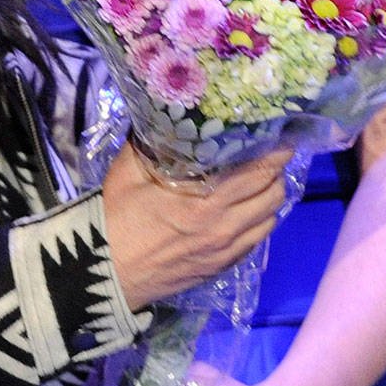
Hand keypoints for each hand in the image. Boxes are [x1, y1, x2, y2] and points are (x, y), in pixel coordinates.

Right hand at [102, 144, 288, 310]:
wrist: (104, 272)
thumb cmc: (115, 217)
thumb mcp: (130, 170)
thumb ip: (154, 142)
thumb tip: (168, 114)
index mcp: (204, 201)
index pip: (258, 172)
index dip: (276, 153)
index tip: (281, 135)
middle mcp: (223, 227)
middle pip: (272, 195)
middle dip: (276, 171)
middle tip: (270, 154)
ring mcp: (225, 250)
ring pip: (269, 219)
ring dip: (270, 197)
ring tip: (260, 180)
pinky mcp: (221, 267)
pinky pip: (255, 240)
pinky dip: (259, 221)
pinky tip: (247, 209)